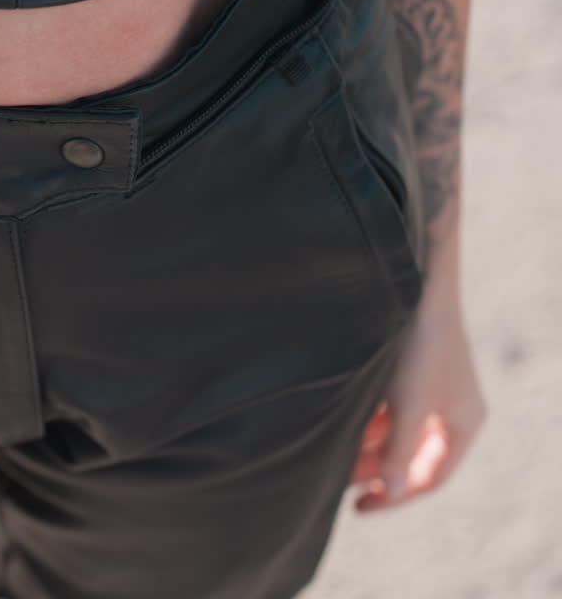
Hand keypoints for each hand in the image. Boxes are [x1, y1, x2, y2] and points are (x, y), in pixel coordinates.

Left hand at [350, 296, 486, 511]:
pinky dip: (363, 420)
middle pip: (408, 456)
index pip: (429, 477)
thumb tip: (390, 490)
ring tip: (330, 452)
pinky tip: (337, 420)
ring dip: (364, 445)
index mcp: (463, 424)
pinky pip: (384, 410)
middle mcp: (449, 410)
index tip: (359, 507)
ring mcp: (428, 390)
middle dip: (373, 469)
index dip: (395, 496)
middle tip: (334, 478)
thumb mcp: (407, 405)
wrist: (414, 284)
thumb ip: (397, 450)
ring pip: (392, 433)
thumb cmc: (418, 345)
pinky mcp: (407, 372)